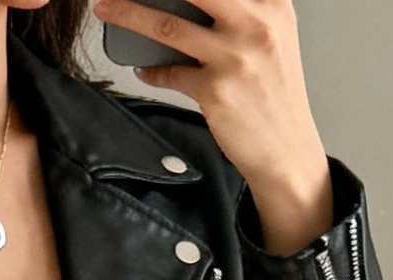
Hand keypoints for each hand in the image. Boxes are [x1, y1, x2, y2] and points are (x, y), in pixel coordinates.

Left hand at [92, 0, 333, 254]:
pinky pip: (169, 74)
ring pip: (167, 25)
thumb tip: (184, 0)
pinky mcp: (216, 91)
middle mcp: (256, 23)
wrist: (287, 151)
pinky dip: (151, 71)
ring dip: (129, 14)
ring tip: (105, 8)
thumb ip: (241, 8)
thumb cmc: (274, 93)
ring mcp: (235, 57)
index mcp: (272, 2)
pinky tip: (144, 69)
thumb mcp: (272, 36)